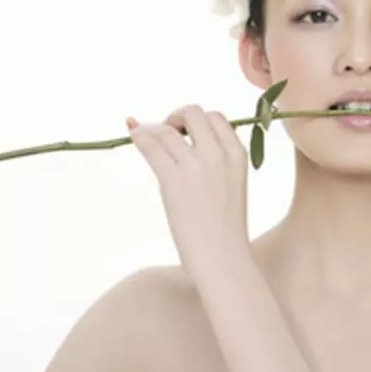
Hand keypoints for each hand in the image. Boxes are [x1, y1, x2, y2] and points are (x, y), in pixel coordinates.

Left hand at [127, 105, 249, 266]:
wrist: (223, 259)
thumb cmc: (224, 231)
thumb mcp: (231, 187)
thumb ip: (215, 162)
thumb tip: (181, 140)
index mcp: (238, 155)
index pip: (216, 117)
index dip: (195, 121)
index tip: (183, 133)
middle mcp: (218, 154)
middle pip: (192, 112)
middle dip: (175, 118)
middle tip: (166, 135)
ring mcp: (196, 165)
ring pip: (166, 129)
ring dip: (151, 130)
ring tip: (144, 140)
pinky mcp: (173, 179)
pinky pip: (150, 145)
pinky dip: (138, 137)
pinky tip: (132, 137)